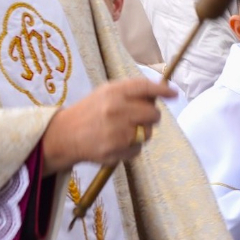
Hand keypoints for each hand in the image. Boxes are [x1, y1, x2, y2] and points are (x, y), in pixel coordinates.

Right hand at [43, 77, 176, 172]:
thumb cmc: (90, 111)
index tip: (174, 94)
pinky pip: (137, 149)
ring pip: (147, 133)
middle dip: (152, 116)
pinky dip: (132, 148)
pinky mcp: (113, 150)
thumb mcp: (106, 93)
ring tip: (124, 131)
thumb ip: (130, 92)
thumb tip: (159, 94)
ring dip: (141, 133)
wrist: (64, 135)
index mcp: (113, 92)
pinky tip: (117, 143)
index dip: (163, 91)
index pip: (145, 88)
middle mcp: (115, 110)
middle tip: (143, 118)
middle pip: (152, 114)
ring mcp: (115, 131)